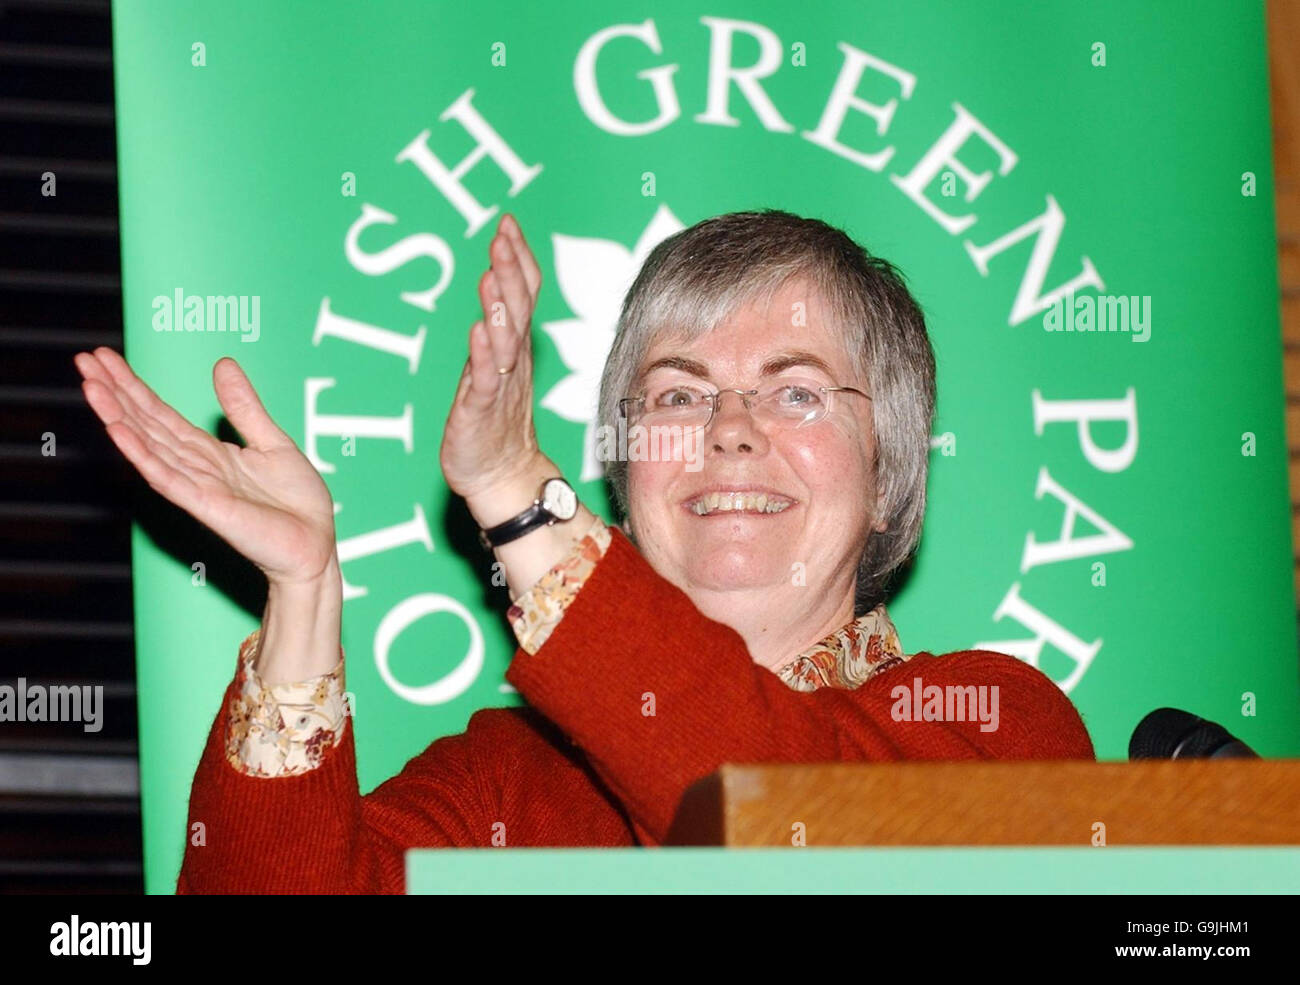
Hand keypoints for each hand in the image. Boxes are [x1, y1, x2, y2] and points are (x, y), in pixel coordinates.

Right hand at [74, 347, 337, 586]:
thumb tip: (222, 363)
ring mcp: (198, 487)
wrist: (316, 545)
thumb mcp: (274, 442)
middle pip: (146, 425)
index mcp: (209, 453)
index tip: (103, 357)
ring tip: (91, 387)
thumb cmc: (297, 504)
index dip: (133, 386)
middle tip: (83, 361)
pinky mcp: (208, 507)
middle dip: (115, 393)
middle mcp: (196, 468)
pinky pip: (169, 478)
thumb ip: (244, 408)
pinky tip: (118, 432)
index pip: (160, 414)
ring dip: (119, 417)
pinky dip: (143, 455)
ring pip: (149, 447)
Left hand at [440, 213, 549, 519]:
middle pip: (517, 308)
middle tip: (503, 235)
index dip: (517, 258)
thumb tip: (497, 281)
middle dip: (510, 270)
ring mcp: (500, 385)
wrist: (499, 474)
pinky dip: (484, 356)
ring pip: (505, 340)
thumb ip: (498, 326)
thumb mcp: (497, 365)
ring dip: (499, 307)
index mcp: (515, 346)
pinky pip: (487, 381)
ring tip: (492, 274)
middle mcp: (512, 361)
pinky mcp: (483, 411)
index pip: (523, 294)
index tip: (507, 223)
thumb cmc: (495, 421)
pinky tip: (479, 333)